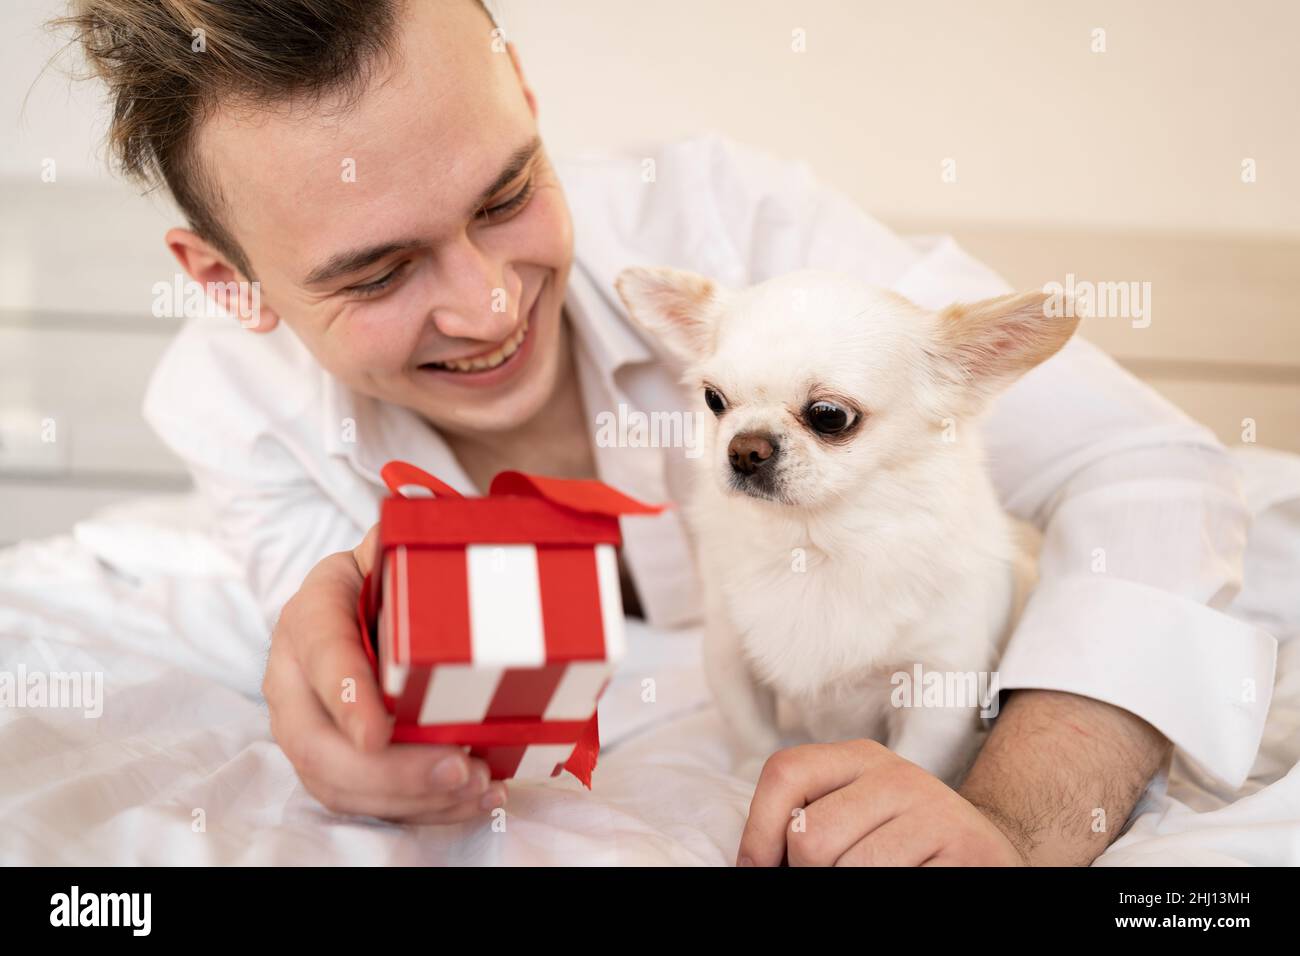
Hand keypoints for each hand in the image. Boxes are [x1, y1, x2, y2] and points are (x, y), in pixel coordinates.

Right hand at [262, 524, 505, 822]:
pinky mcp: (333, 760)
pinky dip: (418, 809)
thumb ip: (407, 538)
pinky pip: (363, 799)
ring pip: (338, 782)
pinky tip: (471, 800)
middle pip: (316, 742)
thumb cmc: (382, 573)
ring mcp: (307, 725)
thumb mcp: (389, 545)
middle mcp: (294, 676)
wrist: (357, 600)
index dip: (346, 696)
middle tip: (459, 768)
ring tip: (477, 788)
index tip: (379, 732)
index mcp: (310, 612)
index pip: (320, 654)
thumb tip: (430, 524)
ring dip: (409, 798)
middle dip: (388, 771)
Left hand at [736, 739, 1026, 865]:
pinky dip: (887, 896)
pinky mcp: (965, 851)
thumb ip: (807, 818)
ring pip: (850, 870)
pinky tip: (906, 881)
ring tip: (873, 881)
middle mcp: (897, 776)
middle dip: (809, 874)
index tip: (759, 868)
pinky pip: (896, 886)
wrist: (989, 852)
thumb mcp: (854, 812)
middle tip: (835, 876)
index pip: (785, 773)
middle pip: (810, 835)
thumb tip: (754, 862)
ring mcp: (934, 812)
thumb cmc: (902, 843)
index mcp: (860, 757)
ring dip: (851, 889)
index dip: (758, 831)